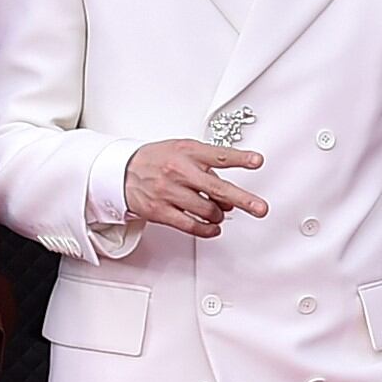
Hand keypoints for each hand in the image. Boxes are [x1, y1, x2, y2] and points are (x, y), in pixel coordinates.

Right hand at [122, 140, 266, 237]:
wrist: (122, 172)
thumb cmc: (157, 160)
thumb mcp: (182, 151)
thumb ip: (206, 166)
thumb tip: (227, 193)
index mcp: (187, 152)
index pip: (218, 155)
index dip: (239, 158)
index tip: (257, 161)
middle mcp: (179, 171)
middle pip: (217, 188)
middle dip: (242, 199)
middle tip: (260, 208)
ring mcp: (169, 192)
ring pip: (207, 210)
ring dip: (219, 215)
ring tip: (219, 213)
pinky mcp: (161, 211)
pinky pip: (191, 226)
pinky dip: (207, 230)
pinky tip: (214, 228)